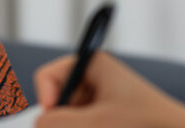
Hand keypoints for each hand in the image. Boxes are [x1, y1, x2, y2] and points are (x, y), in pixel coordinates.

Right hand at [33, 53, 184, 127]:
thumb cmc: (144, 124)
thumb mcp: (94, 124)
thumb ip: (57, 122)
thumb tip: (40, 123)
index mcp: (94, 64)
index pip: (50, 76)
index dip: (47, 98)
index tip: (54, 116)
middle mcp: (96, 79)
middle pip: (58, 100)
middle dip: (63, 121)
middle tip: (85, 126)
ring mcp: (102, 100)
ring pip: (70, 117)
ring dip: (76, 127)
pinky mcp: (107, 118)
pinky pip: (84, 123)